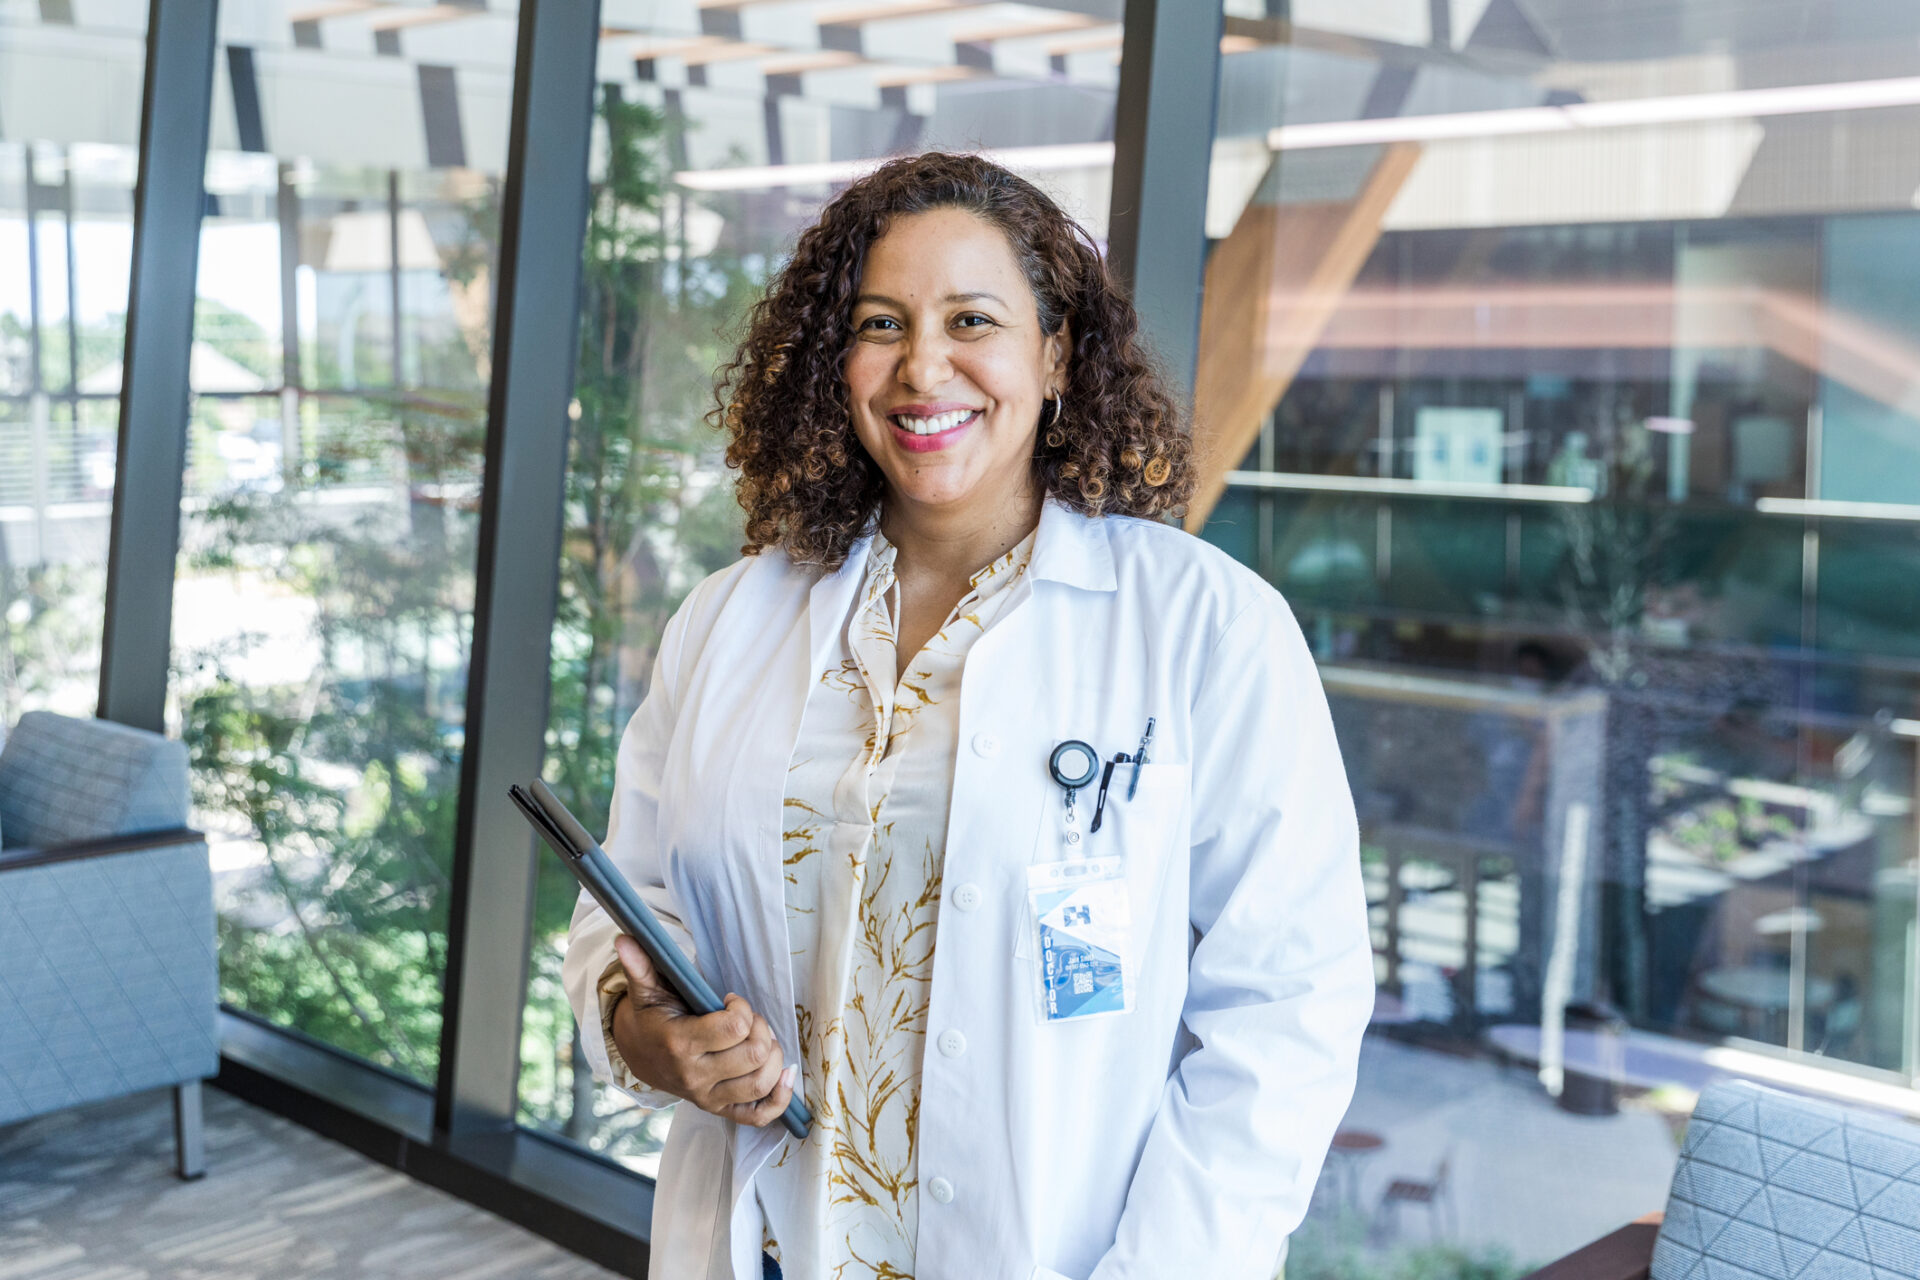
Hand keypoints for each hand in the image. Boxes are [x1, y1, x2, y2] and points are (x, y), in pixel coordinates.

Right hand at [608, 933, 796, 1127]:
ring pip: (762, 1082)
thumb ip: (640, 966)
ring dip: (773, 1056)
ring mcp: (709, 1097)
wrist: (640, 1057)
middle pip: (755, 1054)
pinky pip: (759, 1115)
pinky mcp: (720, 1110)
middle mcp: (696, 1076)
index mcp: (680, 1044)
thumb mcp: (646, 991)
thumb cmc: (653, 1018)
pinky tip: (785, 1073)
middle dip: (761, 1028)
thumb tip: (625, 939)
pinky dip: (780, 1096)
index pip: (735, 1027)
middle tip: (748, 1021)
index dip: (743, 1008)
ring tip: (760, 1039)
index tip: (731, 1000)